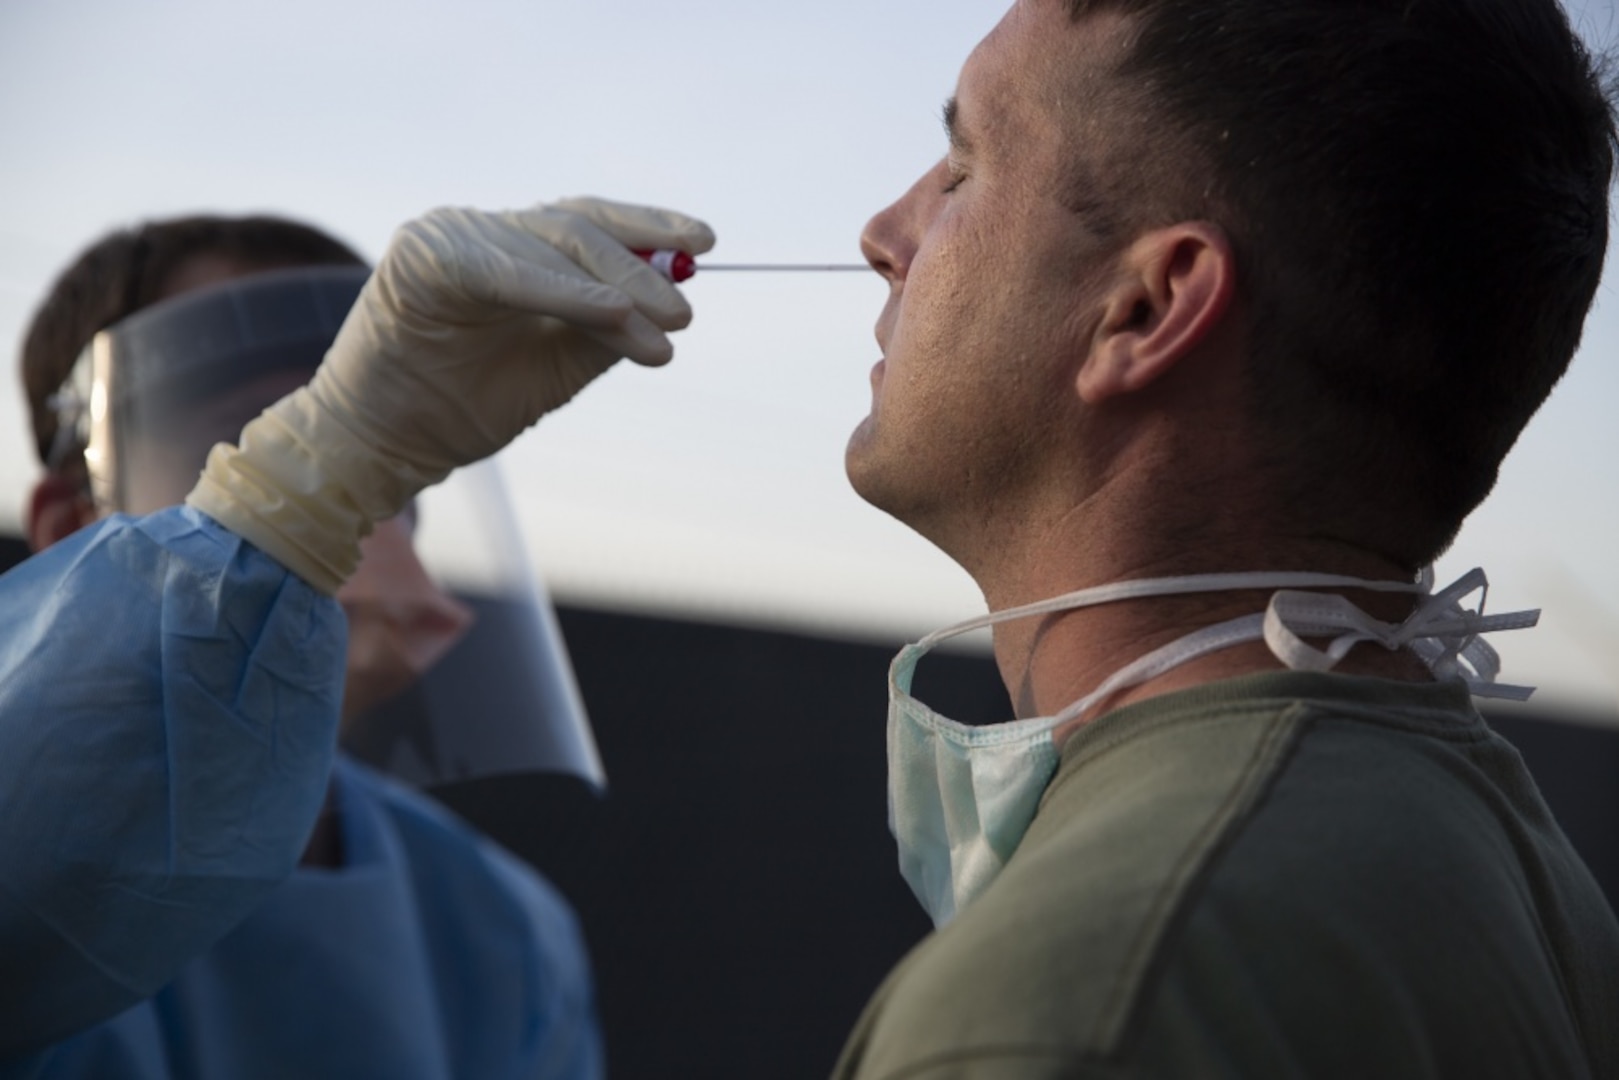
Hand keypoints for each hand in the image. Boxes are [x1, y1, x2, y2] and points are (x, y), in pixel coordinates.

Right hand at [187, 197, 714, 591]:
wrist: (384, 445)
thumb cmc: (460, 407)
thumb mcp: (553, 368)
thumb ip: (604, 333)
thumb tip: (670, 306)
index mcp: (508, 249)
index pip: (588, 223)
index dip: (647, 229)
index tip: (705, 243)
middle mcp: (477, 230)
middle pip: (577, 228)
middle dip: (640, 269)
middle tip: (685, 312)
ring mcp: (447, 237)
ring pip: (550, 247)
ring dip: (615, 289)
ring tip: (665, 324)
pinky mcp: (422, 260)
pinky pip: (507, 271)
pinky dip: (563, 292)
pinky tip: (612, 313)